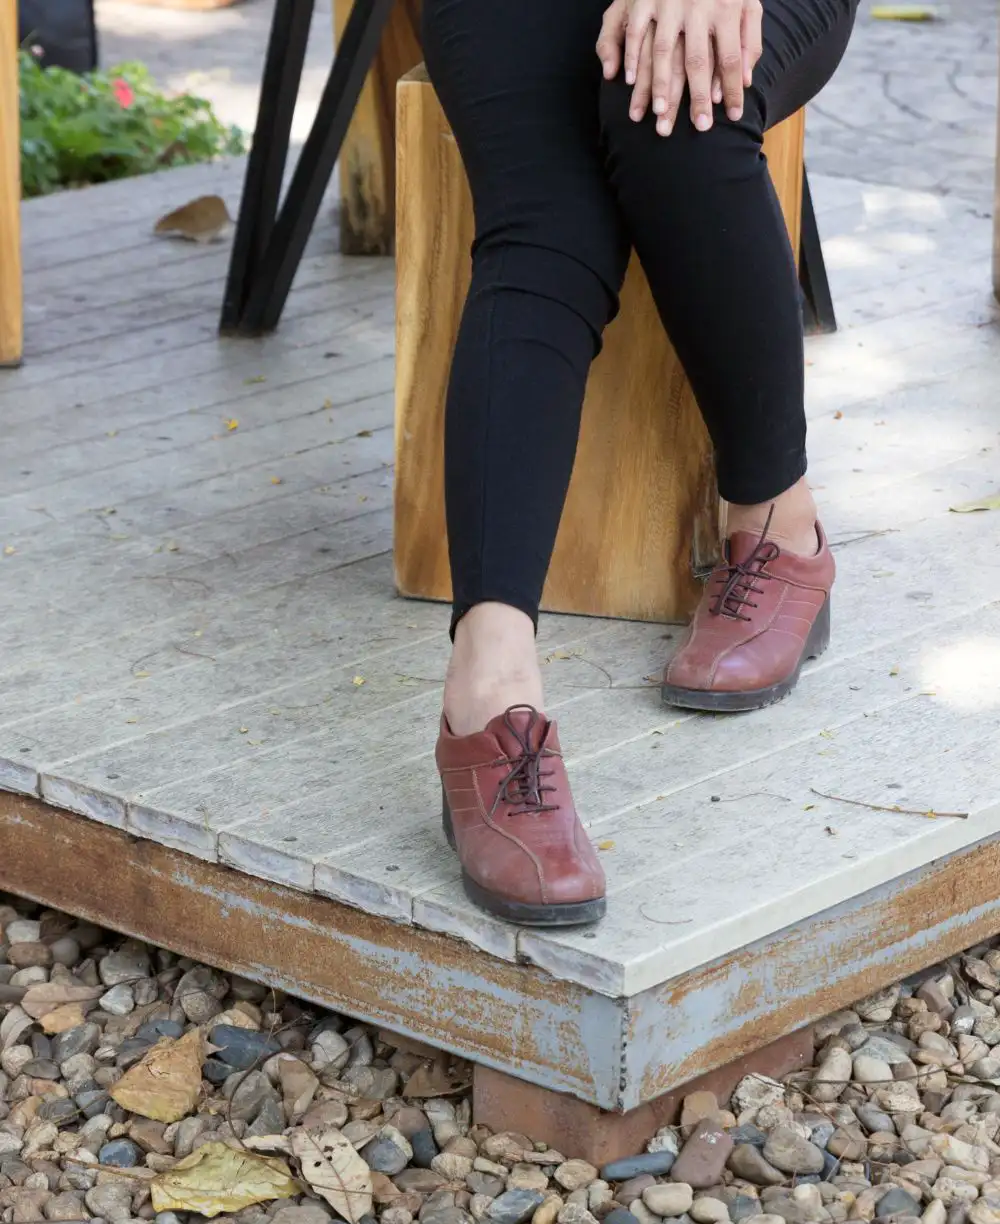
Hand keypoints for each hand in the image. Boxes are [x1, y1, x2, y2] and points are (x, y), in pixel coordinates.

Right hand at [597, 0, 762, 135]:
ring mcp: (669, 3)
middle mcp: (698, 7)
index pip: (731, 58)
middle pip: (697, 61)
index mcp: (726, 8)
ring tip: (659, 115)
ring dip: (660, 85)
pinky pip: (636, 31)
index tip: (733, 116)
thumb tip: (747, 78)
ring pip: (663, 50)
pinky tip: (629, 81)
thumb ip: (750, 38)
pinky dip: (632, 56)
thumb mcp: (746, 1)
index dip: (733, 90)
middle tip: (699, 128)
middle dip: (697, 97)